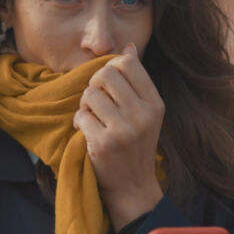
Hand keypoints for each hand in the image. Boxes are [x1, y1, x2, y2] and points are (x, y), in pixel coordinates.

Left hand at [73, 43, 164, 229]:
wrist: (132, 187)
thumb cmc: (136, 146)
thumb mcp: (146, 113)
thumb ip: (136, 81)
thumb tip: (129, 46)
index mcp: (155, 104)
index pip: (128, 63)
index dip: (110, 69)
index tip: (108, 85)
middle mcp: (143, 115)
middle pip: (106, 73)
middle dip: (94, 85)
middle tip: (95, 101)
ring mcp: (124, 130)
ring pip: (90, 93)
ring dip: (84, 105)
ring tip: (91, 118)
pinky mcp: (104, 144)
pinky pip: (80, 116)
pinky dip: (78, 123)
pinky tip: (86, 133)